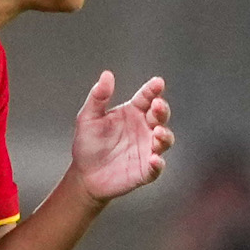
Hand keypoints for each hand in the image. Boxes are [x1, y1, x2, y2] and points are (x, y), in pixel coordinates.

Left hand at [73, 71, 172, 202]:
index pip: (147, 97)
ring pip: (164, 140)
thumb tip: (107, 75)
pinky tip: (153, 159)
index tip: (157, 83)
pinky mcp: (146, 170)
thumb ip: (98, 97)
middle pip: (160, 116)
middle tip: (157, 105)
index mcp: (133, 113)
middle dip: (161, 110)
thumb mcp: (88, 118)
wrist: (84, 175)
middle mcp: (144, 129)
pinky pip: (156, 166)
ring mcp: (147, 148)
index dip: (153, 90)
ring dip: (164, 135)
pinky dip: (157, 163)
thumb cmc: (88, 144)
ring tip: (157, 132)